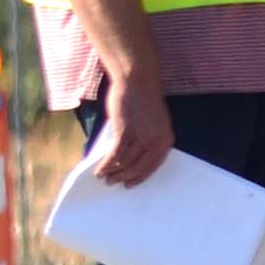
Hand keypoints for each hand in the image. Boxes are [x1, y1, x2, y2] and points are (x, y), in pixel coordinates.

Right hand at [90, 63, 173, 189]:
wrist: (137, 80)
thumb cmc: (143, 99)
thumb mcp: (153, 123)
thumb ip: (147, 140)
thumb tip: (130, 159)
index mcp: (166, 140)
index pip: (152, 167)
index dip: (139, 178)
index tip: (129, 184)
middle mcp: (156, 141)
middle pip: (138, 168)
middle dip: (124, 177)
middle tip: (112, 183)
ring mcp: (140, 138)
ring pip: (125, 164)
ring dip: (112, 172)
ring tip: (102, 176)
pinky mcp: (125, 133)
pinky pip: (114, 156)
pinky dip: (105, 165)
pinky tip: (98, 169)